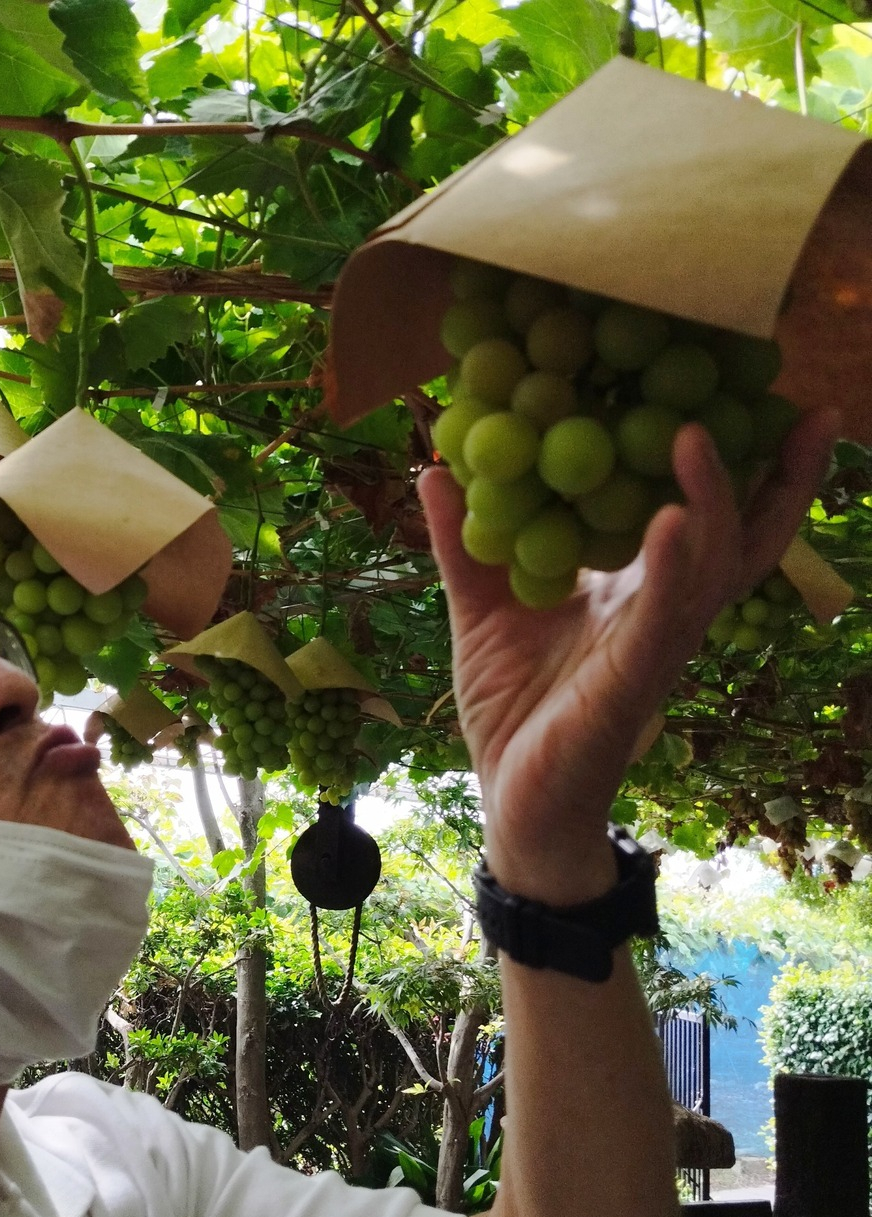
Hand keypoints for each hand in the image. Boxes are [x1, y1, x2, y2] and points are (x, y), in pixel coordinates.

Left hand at [421, 408, 840, 906]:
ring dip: (714, 500)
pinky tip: (675, 523)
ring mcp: (655, 644)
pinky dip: (672, 569)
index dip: (731, 463)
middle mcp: (662, 610)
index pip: (698, 516)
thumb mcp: (480, 609)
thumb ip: (467, 542)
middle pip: (741, 535)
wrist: (511, 797)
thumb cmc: (512, 707)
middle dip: (781, 476)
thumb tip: (438, 469)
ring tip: (699, 434)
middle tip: (805, 406)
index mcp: (635, 589)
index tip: (745, 392)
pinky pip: (663, 620)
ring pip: (712, 568)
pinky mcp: (633, 681)